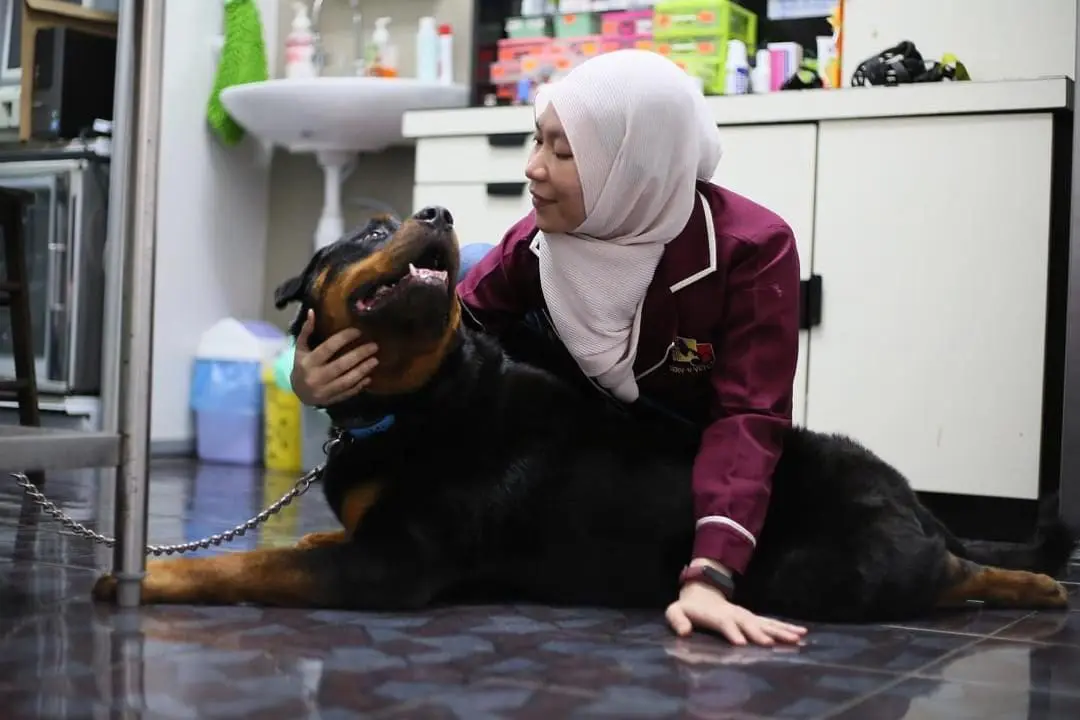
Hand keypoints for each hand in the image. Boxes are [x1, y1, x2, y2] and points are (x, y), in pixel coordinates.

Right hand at [290, 310, 378, 405]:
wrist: (298, 393)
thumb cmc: (302, 366)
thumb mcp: (301, 349)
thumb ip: (306, 331)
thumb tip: (312, 312)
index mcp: (308, 362)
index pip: (328, 348)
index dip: (343, 338)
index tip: (358, 331)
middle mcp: (316, 377)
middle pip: (341, 365)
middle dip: (359, 355)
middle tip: (374, 346)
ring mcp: (324, 390)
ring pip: (347, 380)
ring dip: (363, 370)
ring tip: (375, 360)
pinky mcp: (332, 400)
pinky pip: (348, 392)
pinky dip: (360, 385)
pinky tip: (370, 377)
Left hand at [666, 570, 807, 646]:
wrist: (701, 592)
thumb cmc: (688, 607)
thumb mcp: (675, 611)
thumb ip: (677, 620)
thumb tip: (684, 633)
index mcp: (716, 615)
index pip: (724, 623)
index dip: (732, 632)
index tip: (741, 643)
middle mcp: (735, 614)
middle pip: (749, 624)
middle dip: (759, 634)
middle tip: (770, 644)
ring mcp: (746, 616)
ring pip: (765, 623)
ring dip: (781, 631)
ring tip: (797, 638)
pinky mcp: (753, 619)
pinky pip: (772, 624)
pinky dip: (787, 628)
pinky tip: (802, 633)